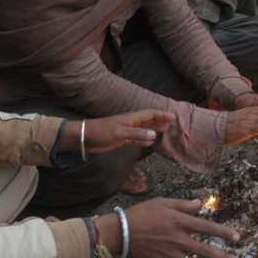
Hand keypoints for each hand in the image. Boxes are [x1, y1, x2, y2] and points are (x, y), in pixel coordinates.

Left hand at [60, 110, 175, 153]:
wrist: (84, 137)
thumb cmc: (100, 132)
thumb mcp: (119, 133)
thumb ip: (136, 134)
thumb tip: (154, 135)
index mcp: (131, 119)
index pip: (150, 114)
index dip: (162, 115)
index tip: (173, 117)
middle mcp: (130, 123)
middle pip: (149, 121)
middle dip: (160, 121)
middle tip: (172, 123)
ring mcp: (126, 131)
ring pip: (144, 130)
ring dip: (154, 130)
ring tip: (165, 130)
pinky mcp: (121, 139)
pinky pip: (137, 139)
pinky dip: (144, 140)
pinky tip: (150, 142)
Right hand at [117, 198, 241, 257]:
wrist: (120, 232)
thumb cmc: (141, 213)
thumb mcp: (163, 202)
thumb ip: (183, 204)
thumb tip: (200, 204)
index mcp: (180, 222)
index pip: (208, 228)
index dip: (224, 232)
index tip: (238, 237)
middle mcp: (179, 240)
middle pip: (206, 250)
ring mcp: (170, 255)